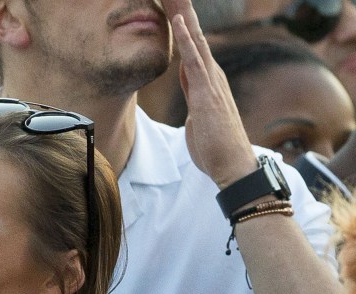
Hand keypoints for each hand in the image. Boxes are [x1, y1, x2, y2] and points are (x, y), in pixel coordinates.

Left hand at [165, 0, 256, 186]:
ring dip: (185, 19)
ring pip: (196, 42)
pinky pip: (194, 60)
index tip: (173, 9)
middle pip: (195, 40)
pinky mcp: (207, 93)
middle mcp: (213, 78)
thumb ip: (193, 96)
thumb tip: (188, 82)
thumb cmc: (216, 147)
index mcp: (208, 84)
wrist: (232, 165)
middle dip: (185, 16)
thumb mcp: (198, 117)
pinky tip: (179, 23)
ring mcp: (211, 83)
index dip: (184, 30)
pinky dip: (186, 40)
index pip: (193, 51)